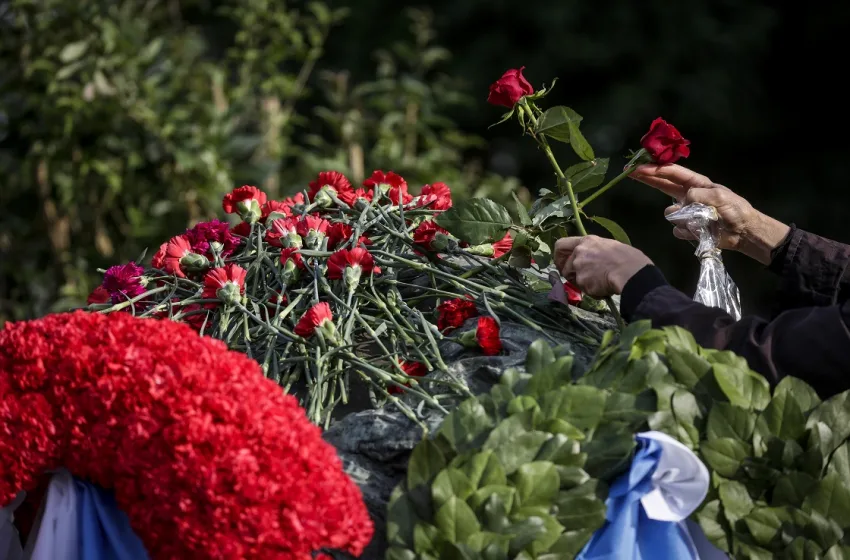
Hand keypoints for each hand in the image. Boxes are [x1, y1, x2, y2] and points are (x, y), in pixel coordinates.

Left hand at [553, 236, 652, 297]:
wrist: (630, 271)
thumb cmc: (627, 258)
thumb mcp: (608, 246)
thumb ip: (593, 251)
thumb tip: (591, 258)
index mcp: (585, 242)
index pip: (560, 245)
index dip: (558, 256)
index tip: (561, 263)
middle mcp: (578, 253)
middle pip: (565, 267)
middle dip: (573, 275)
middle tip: (586, 279)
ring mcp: (579, 268)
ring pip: (574, 280)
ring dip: (584, 284)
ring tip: (601, 282)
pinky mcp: (582, 282)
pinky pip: (585, 290)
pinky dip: (594, 292)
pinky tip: (605, 288)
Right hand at [630, 164, 789, 264]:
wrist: (743, 232)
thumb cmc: (735, 209)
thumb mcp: (719, 195)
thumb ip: (698, 194)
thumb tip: (682, 202)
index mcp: (696, 183)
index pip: (671, 172)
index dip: (654, 168)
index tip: (638, 167)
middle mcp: (687, 195)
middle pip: (661, 184)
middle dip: (647, 177)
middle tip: (629, 171)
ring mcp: (685, 213)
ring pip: (670, 213)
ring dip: (683, 218)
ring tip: (702, 221)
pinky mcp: (686, 229)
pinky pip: (677, 230)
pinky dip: (688, 232)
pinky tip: (701, 232)